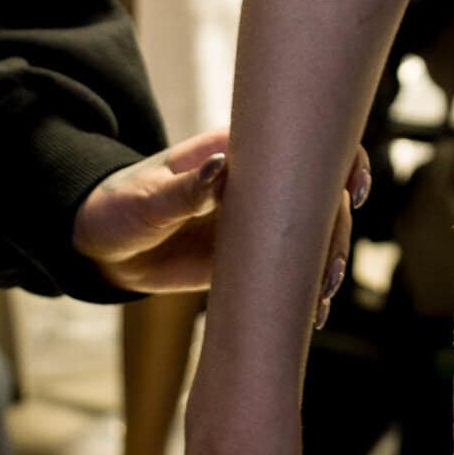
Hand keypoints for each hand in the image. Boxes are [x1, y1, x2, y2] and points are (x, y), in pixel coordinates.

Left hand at [71, 124, 371, 300]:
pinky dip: (304, 288)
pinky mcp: (246, 258)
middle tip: (329, 272)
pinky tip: (312, 313)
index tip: (351, 190)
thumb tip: (222, 166)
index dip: (338, 157)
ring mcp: (255, 222)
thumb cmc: (120, 206)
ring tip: (322, 297)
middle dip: (336, 229)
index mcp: (238, 151)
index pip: (301, 141)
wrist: (102, 248)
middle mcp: (256, 183)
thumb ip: (185, 186)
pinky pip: (285, 267)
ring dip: (327, 260)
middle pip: (317, 193)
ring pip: (309, 232)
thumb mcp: (147, 198)